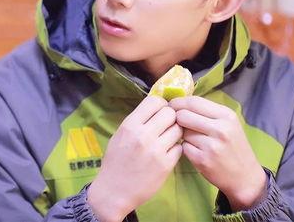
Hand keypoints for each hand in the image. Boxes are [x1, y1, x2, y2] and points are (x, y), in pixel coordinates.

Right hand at [88, 95, 182, 221]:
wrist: (114, 192)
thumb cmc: (116, 161)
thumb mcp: (120, 135)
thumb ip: (137, 121)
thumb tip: (157, 107)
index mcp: (130, 125)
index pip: (154, 101)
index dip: (161, 105)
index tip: (160, 112)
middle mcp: (143, 135)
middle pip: (170, 113)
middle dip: (170, 117)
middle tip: (166, 126)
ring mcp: (156, 150)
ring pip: (178, 129)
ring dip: (175, 132)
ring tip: (167, 139)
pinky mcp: (166, 165)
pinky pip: (179, 147)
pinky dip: (175, 149)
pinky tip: (167, 153)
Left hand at [169, 96, 265, 210]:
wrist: (245, 176)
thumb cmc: (234, 146)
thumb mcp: (228, 123)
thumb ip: (207, 112)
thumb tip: (180, 103)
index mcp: (226, 115)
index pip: (194, 101)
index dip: (178, 102)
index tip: (171, 105)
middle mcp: (220, 129)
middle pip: (183, 115)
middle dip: (176, 118)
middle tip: (177, 122)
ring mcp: (211, 146)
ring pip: (182, 131)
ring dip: (182, 134)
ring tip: (193, 139)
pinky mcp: (202, 160)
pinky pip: (183, 147)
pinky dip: (185, 148)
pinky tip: (195, 151)